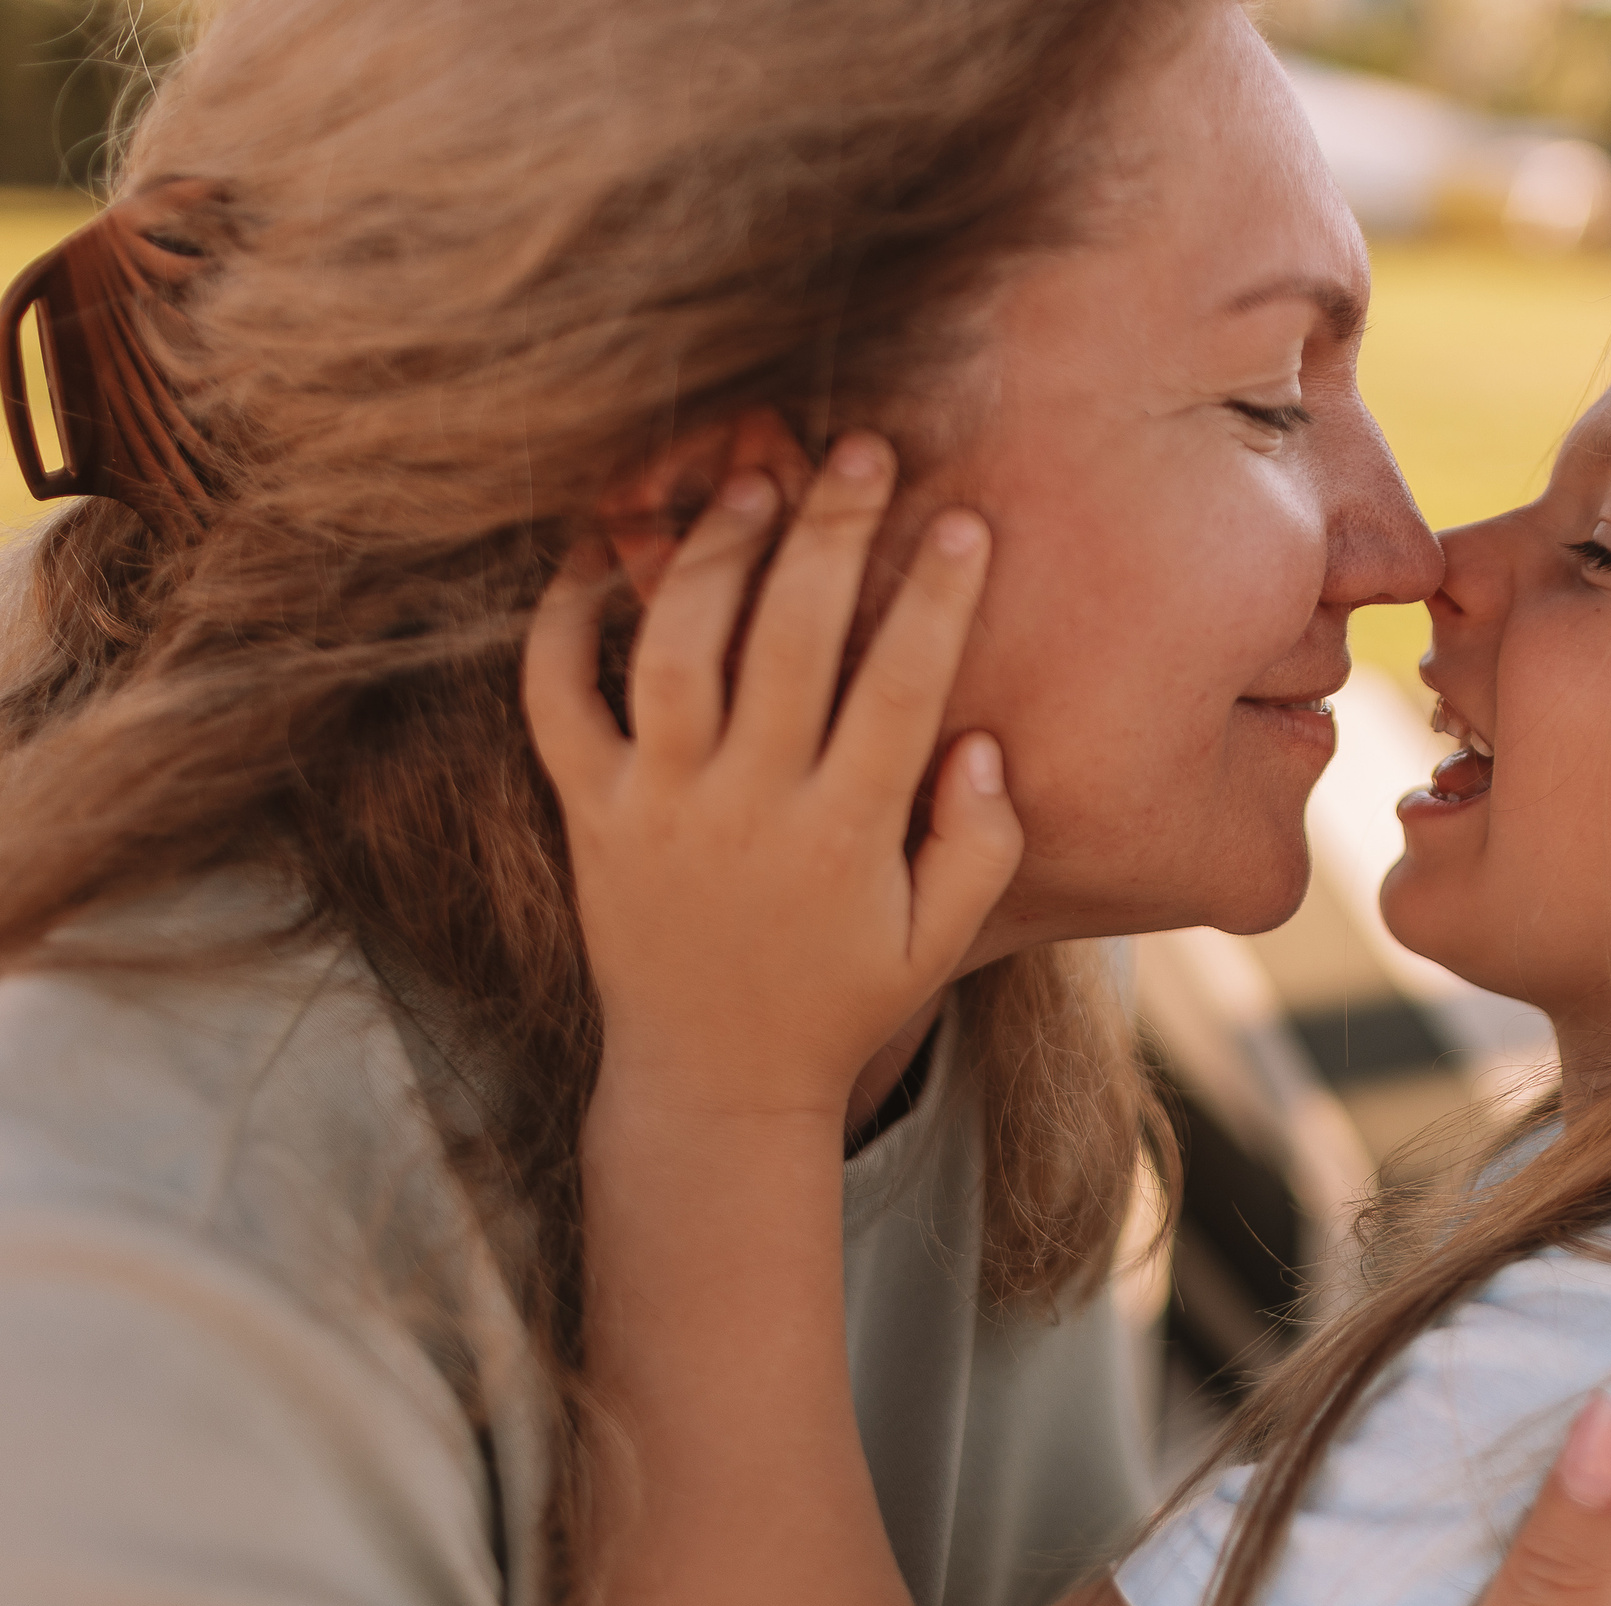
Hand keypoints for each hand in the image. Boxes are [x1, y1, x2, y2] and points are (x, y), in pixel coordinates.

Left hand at [524, 433, 1021, 1126]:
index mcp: (842, 836)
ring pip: (673, 650)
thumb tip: (981, 743)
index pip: (898, 691)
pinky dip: (562, 620)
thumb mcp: (939, 943)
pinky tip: (598, 548)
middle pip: (789, 641)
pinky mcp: (588, 809)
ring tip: (756, 481)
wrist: (709, 1078)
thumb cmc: (839, 998)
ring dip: (714, 555)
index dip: (935, 599)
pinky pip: (555, 699)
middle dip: (832, 533)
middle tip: (862, 450)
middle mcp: (745, 807)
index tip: (964, 521)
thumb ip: (979, 846)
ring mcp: (655, 804)